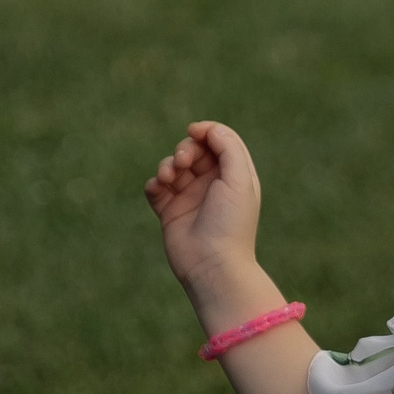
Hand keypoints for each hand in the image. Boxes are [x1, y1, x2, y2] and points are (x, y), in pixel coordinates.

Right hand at [145, 121, 264, 300]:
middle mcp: (214, 185)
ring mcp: (190, 198)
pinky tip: (159, 188)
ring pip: (172, 166)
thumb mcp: (239, 180)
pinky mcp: (169, 211)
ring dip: (167, 165)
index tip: (194, 132)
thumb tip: (208, 129)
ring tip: (170, 177)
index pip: (220, 142)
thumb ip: (228, 148)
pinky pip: (155, 187)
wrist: (213, 264)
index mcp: (235, 177)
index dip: (206, 132)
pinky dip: (154, 183)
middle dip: (184, 149)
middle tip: (182, 161)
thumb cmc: (231, 223)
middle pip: (194, 151)